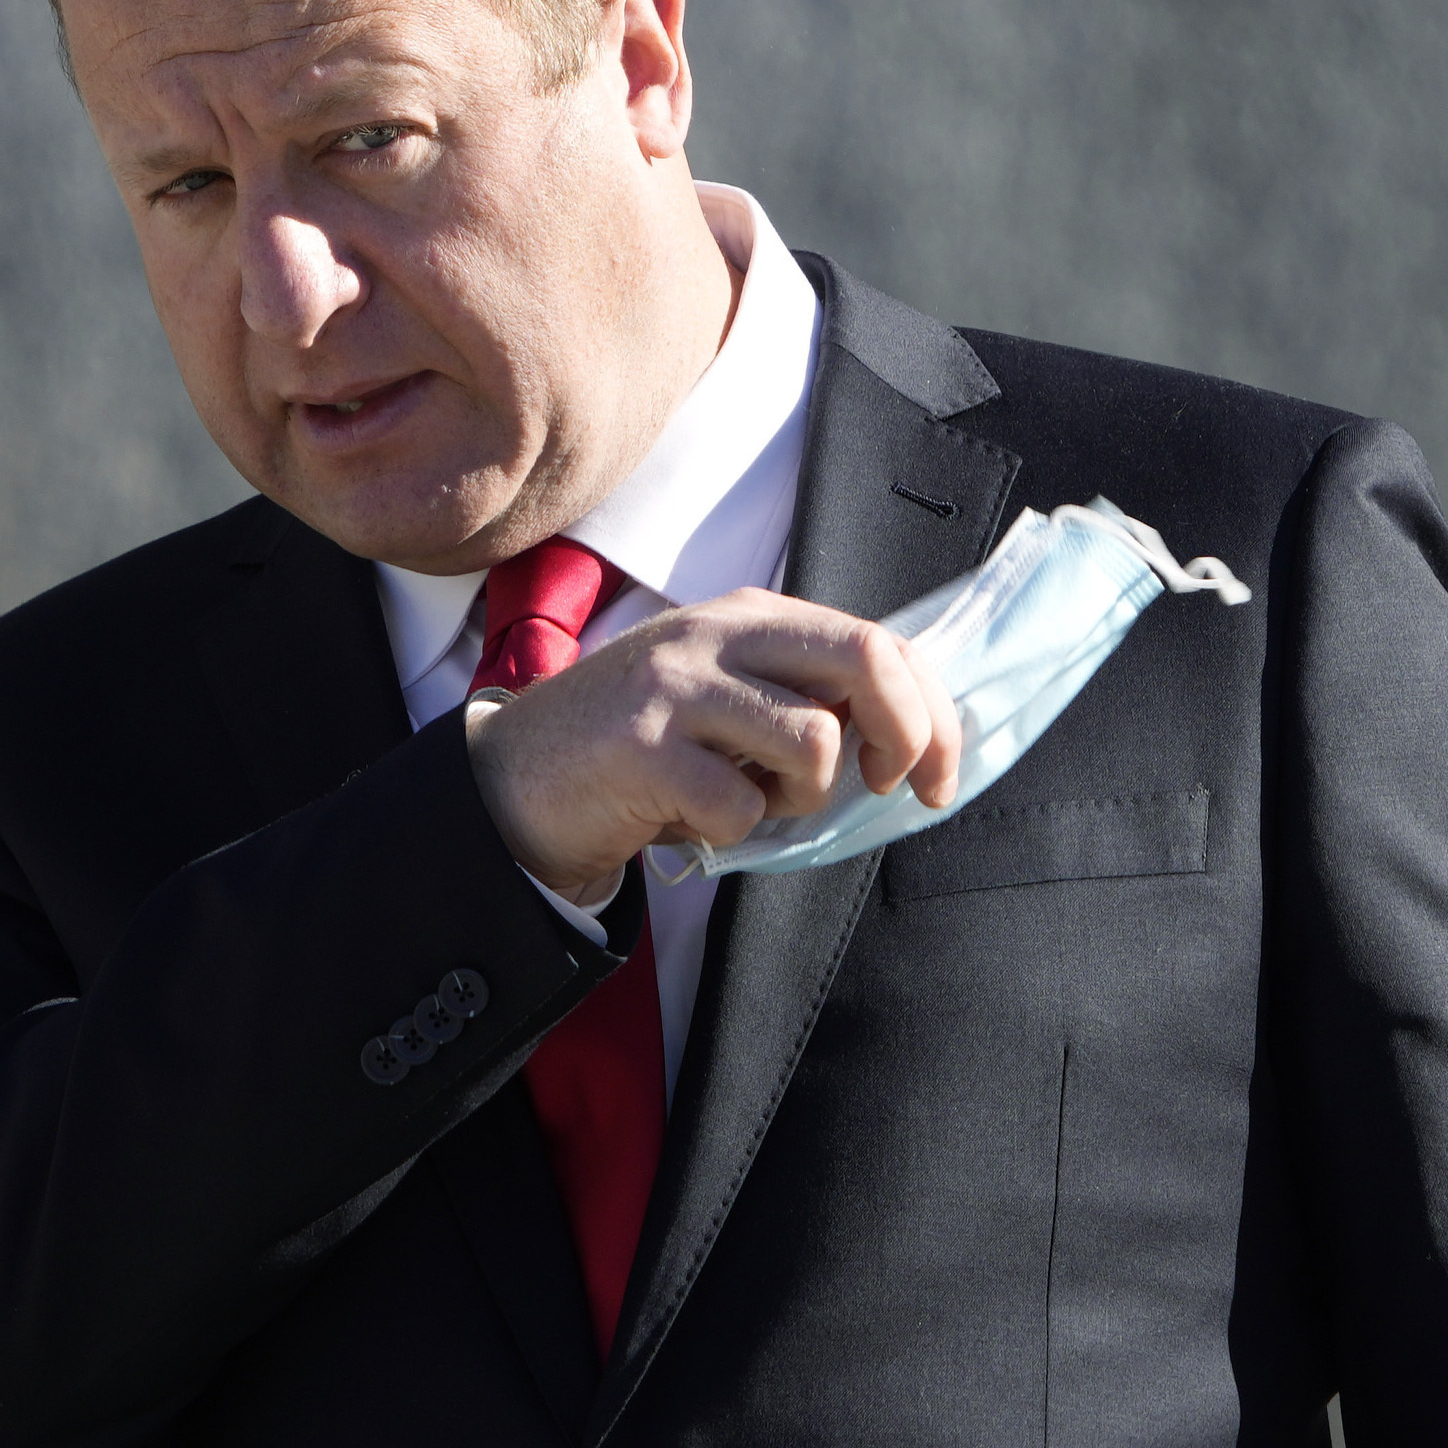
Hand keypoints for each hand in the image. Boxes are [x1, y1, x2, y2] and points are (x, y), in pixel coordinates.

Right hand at [463, 589, 962, 905]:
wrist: (513, 780)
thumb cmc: (635, 746)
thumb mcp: (723, 694)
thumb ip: (801, 695)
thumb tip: (909, 735)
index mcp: (748, 616)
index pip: (878, 642)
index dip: (933, 713)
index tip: (935, 775)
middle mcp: (715, 635)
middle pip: (865, 663)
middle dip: (906, 737)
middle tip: (886, 788)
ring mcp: (676, 687)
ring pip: (812, 745)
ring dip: (800, 798)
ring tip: (747, 800)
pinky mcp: (642, 748)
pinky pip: (740, 806)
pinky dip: (731, 831)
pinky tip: (688, 819)